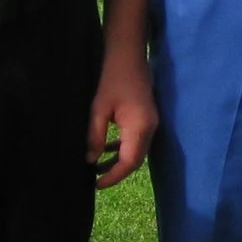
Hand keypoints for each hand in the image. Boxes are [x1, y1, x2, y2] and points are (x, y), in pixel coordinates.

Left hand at [87, 51, 155, 188]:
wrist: (128, 57)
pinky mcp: (146, 118)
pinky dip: (123, 149)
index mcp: (139, 127)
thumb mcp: (98, 109)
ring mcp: (150, 123)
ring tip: (98, 167)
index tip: (96, 184)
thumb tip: (91, 160)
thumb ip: (95, 136)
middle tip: (96, 179)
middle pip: (136, 160)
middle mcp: (150, 128)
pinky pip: (137, 141)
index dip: (113, 176)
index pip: (129, 162)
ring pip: (137, 152)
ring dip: (119, 161)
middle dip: (117, 172)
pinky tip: (108, 149)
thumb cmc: (112, 79)